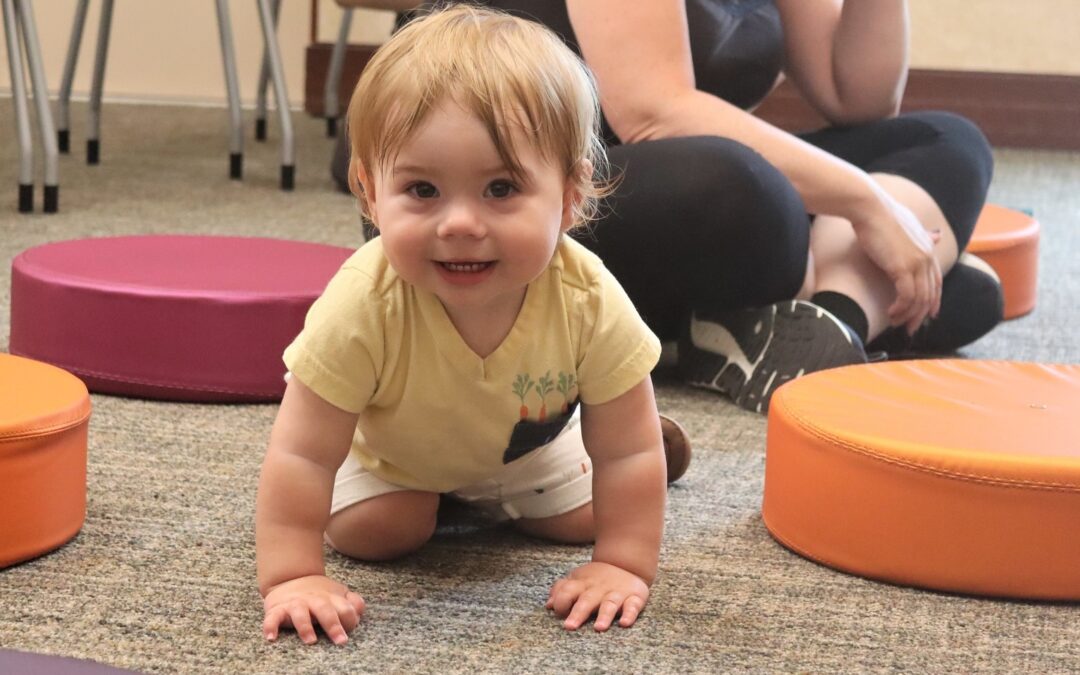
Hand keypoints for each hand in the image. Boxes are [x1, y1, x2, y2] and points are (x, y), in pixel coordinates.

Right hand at [262, 575, 365, 644]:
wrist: (289, 577)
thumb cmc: (319, 594)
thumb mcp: (338, 594)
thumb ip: (353, 603)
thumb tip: (359, 611)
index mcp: (331, 598)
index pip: (345, 608)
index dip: (350, 619)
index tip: (349, 631)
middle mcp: (314, 600)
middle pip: (325, 609)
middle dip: (333, 624)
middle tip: (341, 640)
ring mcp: (295, 604)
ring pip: (300, 613)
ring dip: (305, 626)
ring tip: (311, 640)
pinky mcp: (277, 610)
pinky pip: (272, 618)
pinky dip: (270, 627)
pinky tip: (271, 638)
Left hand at [546, 561, 650, 631]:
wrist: (626, 563)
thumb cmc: (596, 579)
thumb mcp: (577, 579)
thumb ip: (562, 590)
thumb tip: (549, 605)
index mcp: (582, 584)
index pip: (568, 591)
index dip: (561, 601)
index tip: (558, 612)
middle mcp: (599, 589)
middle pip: (587, 600)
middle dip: (578, 613)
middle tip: (569, 626)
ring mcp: (617, 593)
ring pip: (609, 604)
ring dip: (604, 616)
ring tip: (599, 628)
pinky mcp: (634, 598)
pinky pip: (633, 606)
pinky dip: (629, 614)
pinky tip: (624, 623)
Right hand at [851, 186, 942, 334]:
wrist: (869, 208)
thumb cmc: (881, 215)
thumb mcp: (908, 225)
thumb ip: (923, 234)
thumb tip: (938, 234)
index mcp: (928, 248)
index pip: (937, 281)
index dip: (934, 300)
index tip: (928, 315)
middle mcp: (927, 257)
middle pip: (930, 294)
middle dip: (920, 315)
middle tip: (909, 328)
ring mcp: (917, 263)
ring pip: (919, 299)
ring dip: (908, 315)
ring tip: (896, 323)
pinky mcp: (903, 268)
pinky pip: (907, 297)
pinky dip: (900, 309)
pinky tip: (890, 313)